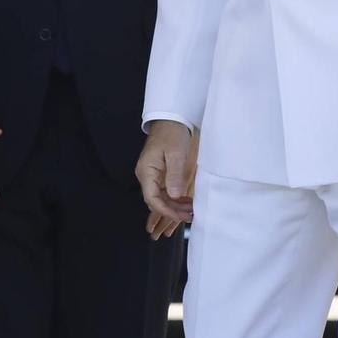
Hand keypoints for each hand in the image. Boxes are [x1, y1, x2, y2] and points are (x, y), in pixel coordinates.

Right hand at [136, 120, 197, 236]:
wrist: (170, 120)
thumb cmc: (172, 134)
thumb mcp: (176, 154)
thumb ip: (175, 175)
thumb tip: (174, 196)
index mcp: (147, 172)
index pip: (152, 199)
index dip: (166, 211)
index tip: (180, 216)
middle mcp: (146, 176)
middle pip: (156, 201)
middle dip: (172, 211)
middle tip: (190, 216)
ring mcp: (152, 176)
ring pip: (161, 199)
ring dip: (175, 207)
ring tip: (191, 211)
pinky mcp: (159, 175)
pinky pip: (165, 192)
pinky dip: (175, 200)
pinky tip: (186, 203)